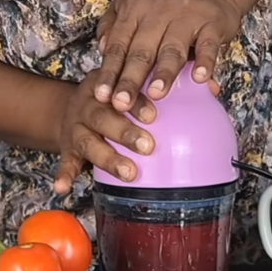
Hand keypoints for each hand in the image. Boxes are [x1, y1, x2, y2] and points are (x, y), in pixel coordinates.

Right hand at [54, 69, 157, 193]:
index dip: (136, 103)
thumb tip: (208, 88)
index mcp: (106, 87)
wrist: (72, 107)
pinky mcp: (67, 148)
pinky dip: (64, 174)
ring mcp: (76, 129)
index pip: (121, 91)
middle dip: (124, 132)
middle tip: (148, 146)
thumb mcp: (130, 83)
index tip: (153, 115)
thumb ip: (160, 87)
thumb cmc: (113, 97)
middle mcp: (88, 106)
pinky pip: (65, 161)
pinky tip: (64, 187)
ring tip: (128, 173)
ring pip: (88, 142)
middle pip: (103, 118)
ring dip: (108, 159)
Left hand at [94, 0, 241, 112]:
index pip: (118, 45)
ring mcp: (186, 16)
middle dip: (130, 80)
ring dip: (164, 73)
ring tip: (156, 95)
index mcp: (134, 8)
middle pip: (141, 51)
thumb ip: (113, 24)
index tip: (101, 96)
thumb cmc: (166, 3)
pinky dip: (204, 62)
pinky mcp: (212, 23)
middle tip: (122, 104)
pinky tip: (199, 78)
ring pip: (172, 49)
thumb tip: (102, 48)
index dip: (109, 72)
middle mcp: (157, 10)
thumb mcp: (132, 1)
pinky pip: (207, 45)